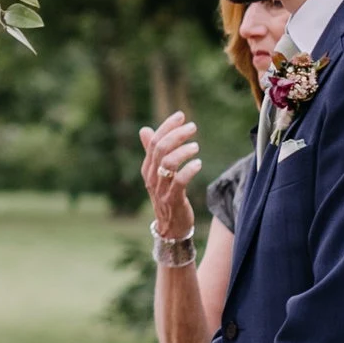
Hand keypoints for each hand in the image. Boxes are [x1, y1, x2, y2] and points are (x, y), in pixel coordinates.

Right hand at [138, 111, 202, 240]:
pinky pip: (179, 181)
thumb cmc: (166, 196)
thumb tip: (144, 129)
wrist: (170, 227)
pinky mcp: (172, 199)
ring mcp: (161, 188)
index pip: (154, 141)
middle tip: (192, 127)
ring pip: (168, 162)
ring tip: (196, 146)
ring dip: (184, 151)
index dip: (167, 126)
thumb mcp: (157, 174)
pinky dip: (189, 170)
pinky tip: (198, 164)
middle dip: (177, 134)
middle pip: (160, 148)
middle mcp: (151, 176)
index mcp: (147, 167)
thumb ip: (151, 152)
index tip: (181, 115)